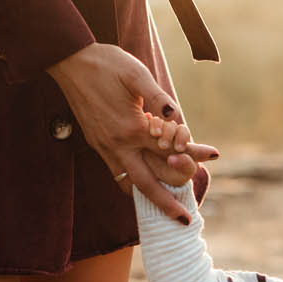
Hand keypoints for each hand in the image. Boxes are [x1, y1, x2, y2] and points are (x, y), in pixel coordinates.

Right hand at [47, 44, 216, 218]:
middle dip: (166, 204)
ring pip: (128, 183)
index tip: (214, 155)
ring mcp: (104, 147)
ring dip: (147, 197)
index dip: (193, 154)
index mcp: (132, 128)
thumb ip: (159, 98)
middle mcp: (118, 144)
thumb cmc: (106, 63)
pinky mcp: (96, 144)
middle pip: (146, 184)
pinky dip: (131, 184)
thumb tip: (176, 119)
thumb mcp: (136, 74)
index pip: (169, 151)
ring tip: (166, 207)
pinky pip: (116, 173)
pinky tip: (144, 183)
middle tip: (185, 221)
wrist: (69, 61)